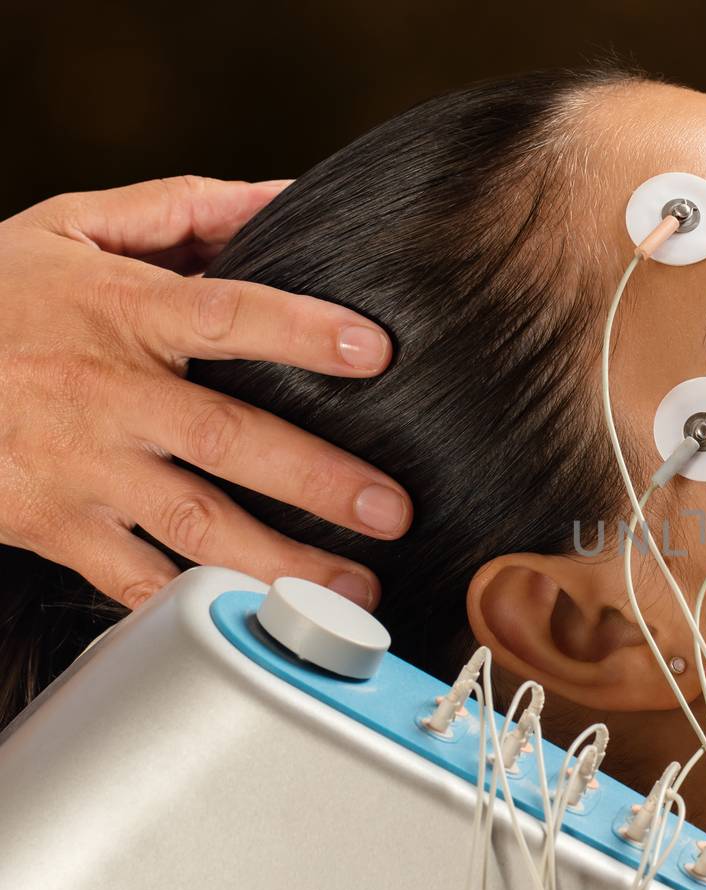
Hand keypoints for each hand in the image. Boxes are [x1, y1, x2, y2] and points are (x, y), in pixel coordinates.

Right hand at [0, 176, 412, 610]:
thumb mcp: (72, 229)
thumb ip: (184, 210)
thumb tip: (287, 195)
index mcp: (121, 312)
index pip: (226, 316)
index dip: (301, 333)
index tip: (374, 352)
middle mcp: (107, 395)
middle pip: (228, 439)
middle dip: (317, 479)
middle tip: (391, 510)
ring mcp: (80, 468)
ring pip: (194, 525)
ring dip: (281, 560)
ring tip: (352, 590)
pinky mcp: (54, 527)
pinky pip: (133, 580)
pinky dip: (196, 604)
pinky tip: (260, 617)